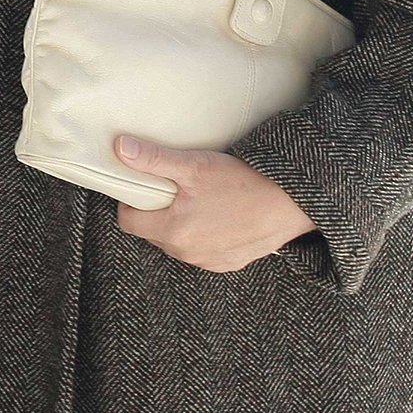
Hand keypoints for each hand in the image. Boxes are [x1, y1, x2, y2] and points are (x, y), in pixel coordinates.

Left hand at [109, 135, 314, 273]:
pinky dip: (204, 235)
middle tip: (176, 188)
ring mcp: (210, 262)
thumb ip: (153, 160)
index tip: (145, 185)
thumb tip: (120, 149)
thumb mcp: (194, 166)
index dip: (131, 201)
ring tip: (201, 199)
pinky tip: (220, 215)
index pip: (128, 222)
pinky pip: (203, 251)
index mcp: (174, 231)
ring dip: (181, 224)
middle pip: (153, 233)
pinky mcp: (230, 264)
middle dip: (158, 211)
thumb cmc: (243, 183)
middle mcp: (188, 254)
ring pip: (178, 243)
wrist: (292, 203)